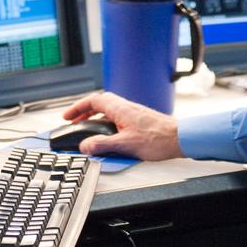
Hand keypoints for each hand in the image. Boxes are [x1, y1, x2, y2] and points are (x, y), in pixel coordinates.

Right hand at [60, 91, 183, 160]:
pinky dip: (105, 123)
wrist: (179, 138)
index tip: (67, 116)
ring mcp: (132, 112)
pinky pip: (115, 117)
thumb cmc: (158, 138)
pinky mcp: (137, 120)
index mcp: (119, 108)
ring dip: (94, 118)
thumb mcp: (125, 144)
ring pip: (107, 111)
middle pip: (99, 104)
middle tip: (73, 121)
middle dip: (84, 112)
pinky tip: (106, 135)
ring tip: (86, 130)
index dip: (78, 107)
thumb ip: (103, 145)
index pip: (93, 101)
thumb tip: (85, 146)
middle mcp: (125, 107)